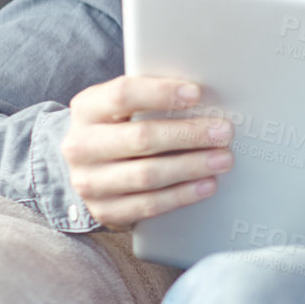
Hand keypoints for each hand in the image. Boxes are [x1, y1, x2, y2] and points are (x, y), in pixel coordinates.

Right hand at [61, 76, 234, 229]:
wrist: (88, 169)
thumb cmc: (120, 129)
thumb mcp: (125, 108)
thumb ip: (154, 100)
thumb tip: (206, 99)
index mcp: (88, 109)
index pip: (122, 95)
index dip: (161, 93)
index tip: (196, 93)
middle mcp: (81, 145)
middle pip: (141, 138)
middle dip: (188, 135)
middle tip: (223, 132)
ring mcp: (89, 181)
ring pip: (147, 174)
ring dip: (191, 167)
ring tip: (223, 159)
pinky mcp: (105, 210)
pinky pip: (149, 205)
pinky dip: (182, 195)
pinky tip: (207, 185)